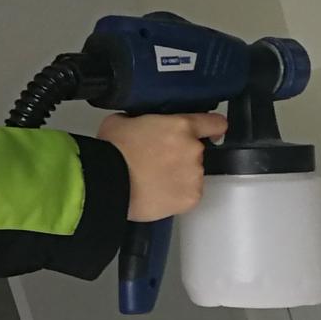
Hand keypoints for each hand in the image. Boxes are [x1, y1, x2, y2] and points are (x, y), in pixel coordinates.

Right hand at [98, 111, 226, 221]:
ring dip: (178, 176)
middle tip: (156, 163)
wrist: (105, 183)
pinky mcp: (191, 199)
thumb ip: (141, 120)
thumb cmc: (111, 150)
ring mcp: (194, 176)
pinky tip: (156, 194)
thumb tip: (140, 125)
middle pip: (196, 151)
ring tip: (153, 182)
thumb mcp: (121, 121)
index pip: (215, 123)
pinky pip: (188, 195)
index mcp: (181, 126)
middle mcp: (194, 150)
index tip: (209, 133)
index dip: (212, 127)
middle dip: (180, 155)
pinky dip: (176, 195)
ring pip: (192, 174)